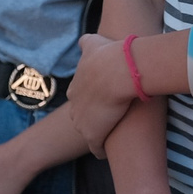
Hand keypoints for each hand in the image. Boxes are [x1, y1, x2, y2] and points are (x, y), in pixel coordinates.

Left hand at [69, 33, 138, 157]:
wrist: (118, 71)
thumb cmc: (109, 56)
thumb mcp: (93, 43)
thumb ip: (86, 42)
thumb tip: (83, 40)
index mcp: (75, 88)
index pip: (80, 98)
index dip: (92, 100)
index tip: (104, 101)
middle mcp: (75, 107)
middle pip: (81, 117)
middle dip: (91, 119)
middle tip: (108, 119)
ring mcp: (83, 123)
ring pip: (87, 133)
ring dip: (96, 135)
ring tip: (108, 137)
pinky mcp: (93, 136)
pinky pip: (95, 148)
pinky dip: (100, 150)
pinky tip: (106, 153)